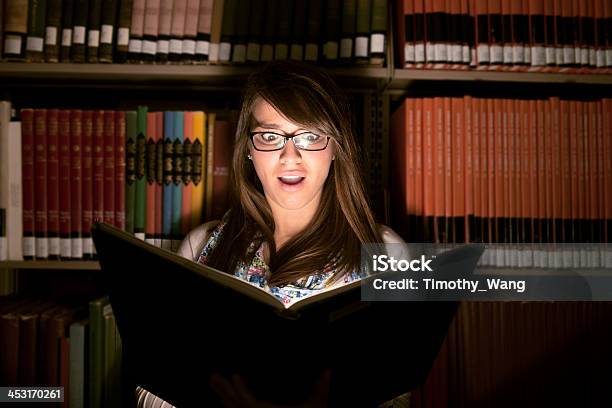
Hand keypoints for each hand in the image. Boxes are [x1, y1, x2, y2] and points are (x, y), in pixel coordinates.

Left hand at [209, 370, 330, 407]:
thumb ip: (321, 390)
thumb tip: (329, 371)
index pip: (247, 401)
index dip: (238, 388)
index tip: (234, 376)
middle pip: (236, 406)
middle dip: (224, 391)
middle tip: (212, 378)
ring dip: (228, 402)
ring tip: (220, 393)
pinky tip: (228, 406)